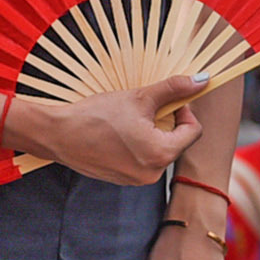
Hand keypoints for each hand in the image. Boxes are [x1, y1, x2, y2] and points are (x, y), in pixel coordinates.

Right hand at [16, 72, 208, 186]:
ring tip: (129, 121)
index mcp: (161, 154)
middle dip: (167, 122)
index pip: (193, 131)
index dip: (184, 111)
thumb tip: (201, 80)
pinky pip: (143, 160)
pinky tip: (119, 134)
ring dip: (153, 133)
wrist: (59, 135)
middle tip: (145, 108)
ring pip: (160, 150)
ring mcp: (138, 180)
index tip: (167, 100)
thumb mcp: (139, 97)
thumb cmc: (97, 116)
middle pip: (177, 142)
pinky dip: (139, 145)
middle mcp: (153, 173)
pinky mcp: (124, 180)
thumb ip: (173, 89)